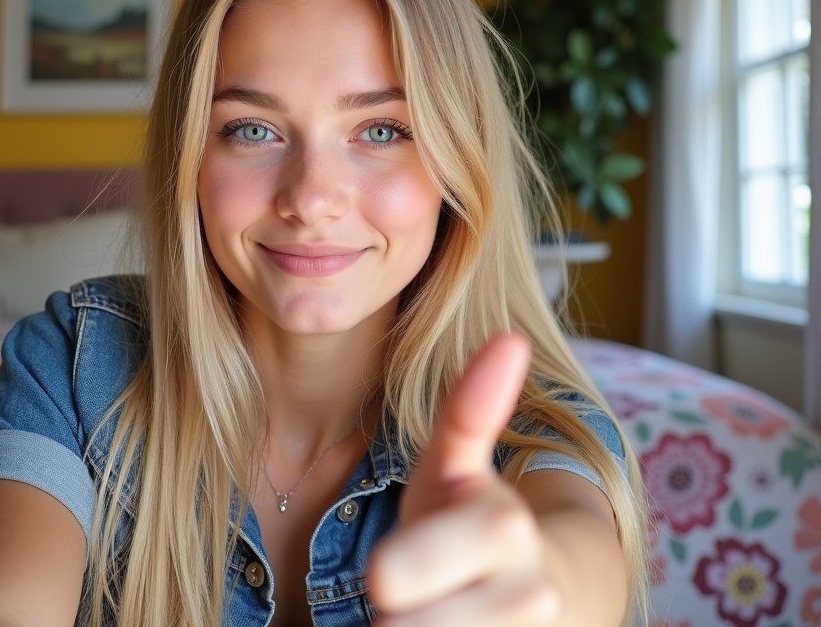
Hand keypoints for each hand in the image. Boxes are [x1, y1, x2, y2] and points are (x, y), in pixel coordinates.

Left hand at [367, 333, 561, 625]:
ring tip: (423, 617)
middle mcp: (528, 595)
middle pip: (425, 626)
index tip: (384, 579)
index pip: (429, 562)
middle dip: (406, 620)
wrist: (550, 593)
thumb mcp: (457, 468)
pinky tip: (435, 625)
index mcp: (504, 531)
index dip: (405, 570)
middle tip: (403, 607)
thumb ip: (471, 409)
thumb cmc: (473, 526)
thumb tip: (511, 337)